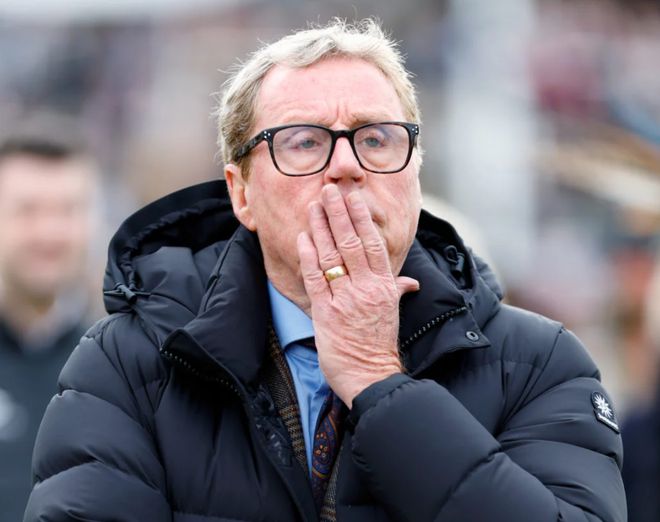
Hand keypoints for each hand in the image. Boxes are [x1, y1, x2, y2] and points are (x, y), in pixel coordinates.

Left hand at [297, 184, 418, 407]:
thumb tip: (409, 282)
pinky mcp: (326, 313)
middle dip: (339, 214)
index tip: (353, 198)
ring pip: (332, 256)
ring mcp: (345, 299)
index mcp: (384, 286)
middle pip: (351, 243)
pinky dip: (309, 257)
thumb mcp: (392, 313)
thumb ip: (397, 291)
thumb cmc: (379, 344)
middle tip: (329, 190)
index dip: (361, 219)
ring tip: (314, 206)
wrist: (372, 376)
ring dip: (322, 228)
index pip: (372, 244)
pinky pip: (316, 279)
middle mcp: (366, 288)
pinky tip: (303, 238)